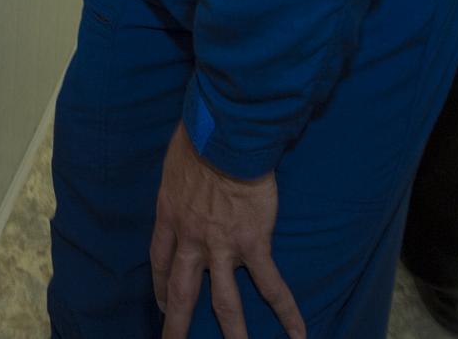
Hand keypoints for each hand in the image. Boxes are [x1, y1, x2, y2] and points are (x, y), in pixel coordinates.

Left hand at [150, 124, 304, 338]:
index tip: (161, 300)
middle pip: (180, 291)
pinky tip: (298, 333)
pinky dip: (286, 311)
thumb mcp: (175, 162)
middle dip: (176, 323)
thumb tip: (187, 174)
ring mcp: (222, 246)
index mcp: (170, 216)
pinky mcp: (253, 244)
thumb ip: (180, 179)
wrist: (224, 138)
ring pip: (223, 302)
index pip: (159, 260)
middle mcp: (191, 239)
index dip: (159, 284)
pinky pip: (271, 285)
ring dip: (231, 332)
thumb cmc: (198, 138)